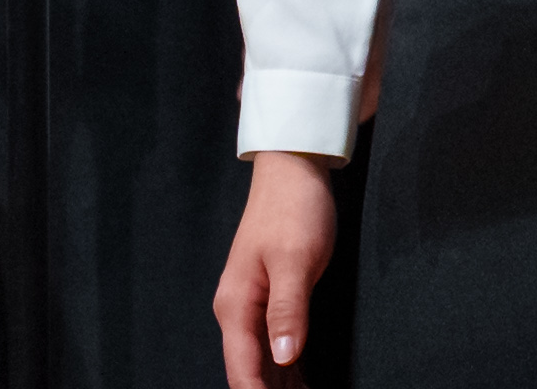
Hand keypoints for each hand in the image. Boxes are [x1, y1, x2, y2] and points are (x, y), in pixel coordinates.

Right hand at [216, 152, 341, 386]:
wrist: (293, 169)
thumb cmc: (294, 209)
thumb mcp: (295, 259)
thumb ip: (287, 311)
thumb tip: (283, 360)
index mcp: (236, 306)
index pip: (243, 371)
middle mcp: (237, 312)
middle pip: (249, 372)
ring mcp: (252, 306)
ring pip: (262, 364)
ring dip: (279, 388)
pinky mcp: (269, 300)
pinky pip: (273, 348)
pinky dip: (286, 371)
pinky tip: (300, 386)